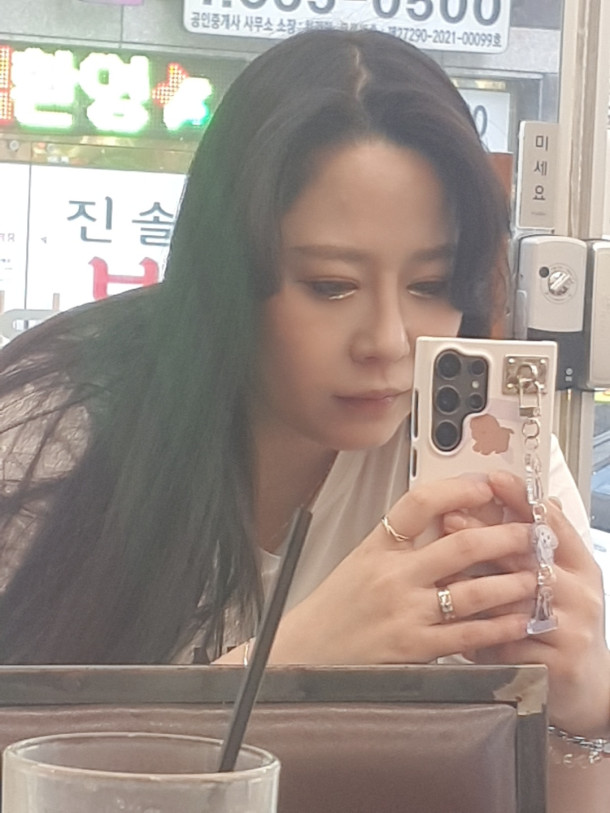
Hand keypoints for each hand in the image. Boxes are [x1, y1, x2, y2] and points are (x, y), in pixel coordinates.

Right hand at [270, 477, 534, 665]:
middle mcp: (393, 575)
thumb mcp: (361, 561)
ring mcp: (405, 612)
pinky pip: (466, 635)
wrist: (307, 650)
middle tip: (531, 533)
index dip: (458, 489)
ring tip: (537, 576)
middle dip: (504, 537)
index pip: (419, 503)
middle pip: (459, 545)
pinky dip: (498, 628)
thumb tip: (451, 519)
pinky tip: (519, 620)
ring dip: (511, 583)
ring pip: (471, 592)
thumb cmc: (337, 605)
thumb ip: (401, 543)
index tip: (487, 486)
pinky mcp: (414, 648)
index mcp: (377, 546)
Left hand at [462, 470, 609, 736]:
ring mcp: (572, 628)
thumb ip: (536, 544)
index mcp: (580, 564)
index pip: (553, 523)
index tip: (493, 479)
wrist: (587, 688)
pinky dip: (480, 636)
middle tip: (450, 519)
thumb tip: (514, 494)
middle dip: (486, 536)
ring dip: (475, 585)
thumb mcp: (559, 579)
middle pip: (529, 556)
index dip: (522, 499)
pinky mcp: (558, 663)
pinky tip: (453, 629)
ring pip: (515, 599)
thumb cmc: (563, 624)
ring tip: (440, 571)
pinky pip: (509, 643)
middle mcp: (580, 592)